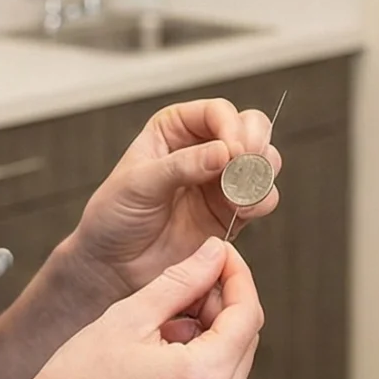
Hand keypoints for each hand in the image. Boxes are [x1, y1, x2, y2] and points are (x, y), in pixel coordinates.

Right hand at [4, 237, 263, 378]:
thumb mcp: (128, 317)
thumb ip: (181, 280)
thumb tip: (216, 252)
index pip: (248, 314)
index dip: (236, 276)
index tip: (219, 254)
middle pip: (244, 342)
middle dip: (221, 308)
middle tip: (182, 290)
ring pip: (231, 371)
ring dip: (209, 341)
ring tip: (160, 332)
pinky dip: (198, 374)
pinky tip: (158, 365)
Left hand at [64, 98, 282, 304]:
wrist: (114, 266)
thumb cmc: (114, 218)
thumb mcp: (139, 184)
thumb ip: (182, 165)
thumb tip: (224, 152)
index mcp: (175, 129)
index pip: (218, 112)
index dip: (231, 127)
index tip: (232, 151)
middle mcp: (204, 149)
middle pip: (251, 128)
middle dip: (254, 146)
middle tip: (245, 166)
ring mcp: (221, 180)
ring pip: (264, 160)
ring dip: (260, 174)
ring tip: (238, 194)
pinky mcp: (233, 211)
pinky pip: (263, 197)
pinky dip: (260, 201)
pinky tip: (240, 211)